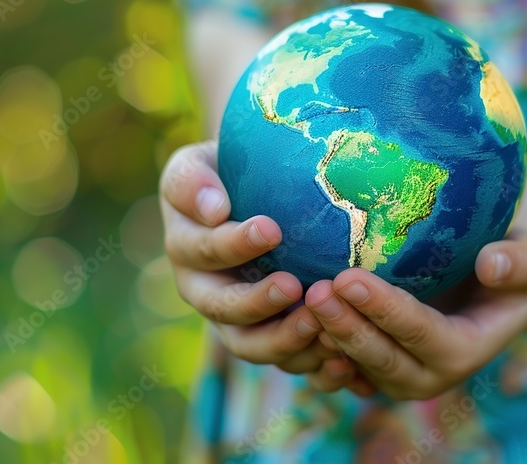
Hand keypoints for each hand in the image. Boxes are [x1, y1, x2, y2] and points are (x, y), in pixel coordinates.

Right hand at [160, 141, 337, 373]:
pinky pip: (283, 359)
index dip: (234, 244)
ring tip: (319, 326)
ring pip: (249, 345)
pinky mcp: (265, 335)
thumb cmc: (226, 171)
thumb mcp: (199, 165)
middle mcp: (202, 288)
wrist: (248, 194)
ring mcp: (233, 318)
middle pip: (222, 309)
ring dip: (282, 340)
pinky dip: (309, 362)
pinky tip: (341, 357)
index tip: (271, 229)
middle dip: (257, 302)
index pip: (204, 249)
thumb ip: (193, 182)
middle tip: (294, 286)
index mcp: (185, 245)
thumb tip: (212, 207)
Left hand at [306, 232, 526, 399]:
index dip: (384, 309)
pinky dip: (315, 347)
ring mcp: (396, 377)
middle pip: (379, 357)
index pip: (419, 332)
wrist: (494, 289)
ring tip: (298, 299)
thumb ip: (517, 263)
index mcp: (464, 350)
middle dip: (345, 327)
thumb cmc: (514, 267)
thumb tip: (492, 262)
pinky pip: (338, 366)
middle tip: (315, 289)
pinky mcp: (372, 368)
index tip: (349, 277)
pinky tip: (291, 315)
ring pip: (353, 366)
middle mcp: (428, 375)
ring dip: (324, 337)